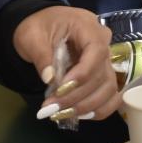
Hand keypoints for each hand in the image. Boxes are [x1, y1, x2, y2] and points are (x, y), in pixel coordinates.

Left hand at [13, 6, 118, 120]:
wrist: (43, 27)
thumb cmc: (38, 27)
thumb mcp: (31, 36)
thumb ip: (41, 55)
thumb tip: (49, 79)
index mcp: (88, 27)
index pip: (96, 52)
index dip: (82, 74)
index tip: (60, 89)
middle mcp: (104, 44)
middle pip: (101, 75)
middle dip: (77, 96)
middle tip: (51, 108)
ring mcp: (106, 62)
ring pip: (108, 89)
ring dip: (86, 106)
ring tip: (60, 114)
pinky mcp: (103, 76)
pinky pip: (110, 97)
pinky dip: (97, 110)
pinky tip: (78, 115)